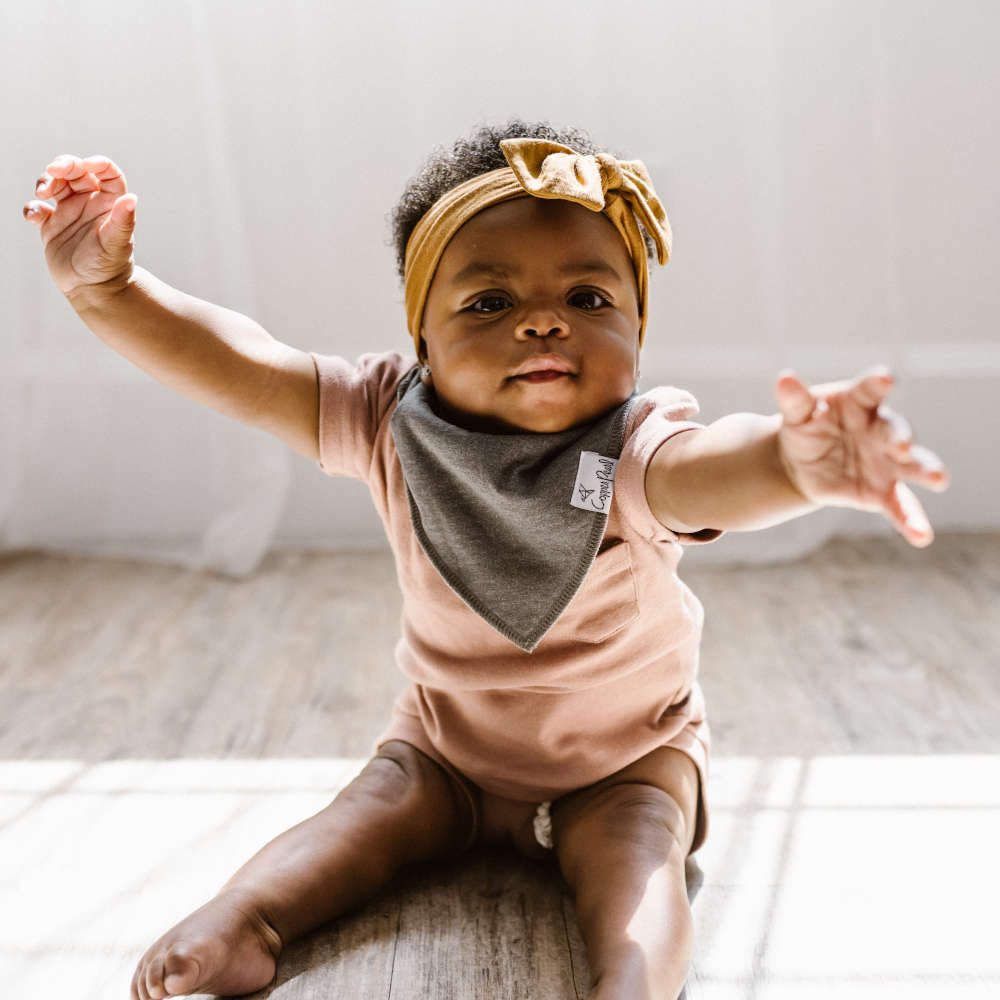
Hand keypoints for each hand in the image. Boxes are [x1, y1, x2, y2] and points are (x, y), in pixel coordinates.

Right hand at [23, 153, 136, 303]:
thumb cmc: (109, 268)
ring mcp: (69, 213)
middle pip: (76, 171)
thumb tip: (132, 199)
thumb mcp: (116, 243)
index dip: (98, 163)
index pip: (107, 173)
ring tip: (43, 193)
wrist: (93, 291)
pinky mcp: (51, 226)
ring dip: (45, 181)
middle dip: (64, 165)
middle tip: (54, 171)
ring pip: (55, 183)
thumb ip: (123, 221)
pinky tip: (35, 218)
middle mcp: (89, 204)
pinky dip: (32, 208)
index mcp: (109, 204)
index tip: (85, 164)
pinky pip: (36, 208)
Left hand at [774, 366, 949, 546]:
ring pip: (911, 465)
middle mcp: (881, 430)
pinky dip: (911, 521)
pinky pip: (900, 507)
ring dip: (925, 470)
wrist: (799, 462)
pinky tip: (922, 536)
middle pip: (895, 430)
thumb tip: (785, 378)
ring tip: (938, 479)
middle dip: (900, 437)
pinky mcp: (881, 492)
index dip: (878, 382)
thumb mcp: (797, 414)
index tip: (886, 377)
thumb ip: (795, 399)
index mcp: (860, 403)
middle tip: (901, 445)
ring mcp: (886, 462)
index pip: (871, 389)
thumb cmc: (806, 427)